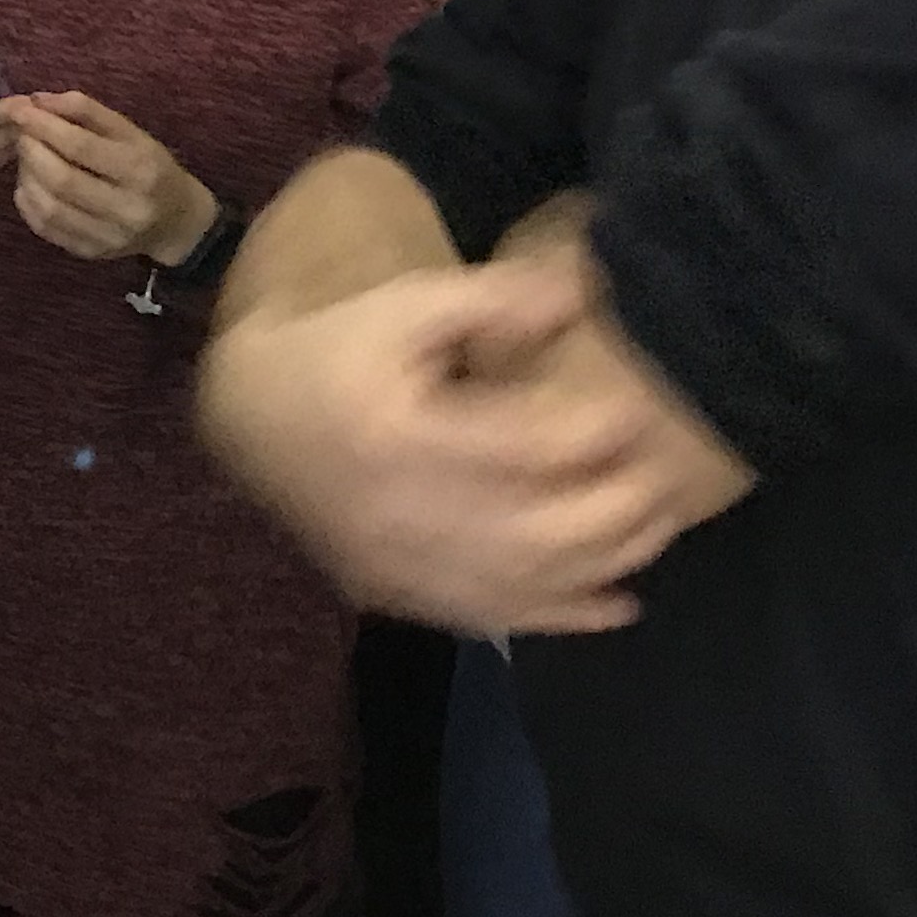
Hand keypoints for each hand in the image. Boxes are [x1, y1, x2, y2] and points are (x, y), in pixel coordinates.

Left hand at [3, 91, 218, 264]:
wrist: (175, 221)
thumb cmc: (150, 167)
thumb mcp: (131, 132)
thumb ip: (87, 111)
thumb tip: (38, 100)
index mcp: (140, 170)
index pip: (82, 147)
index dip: (45, 127)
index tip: (22, 111)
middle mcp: (127, 208)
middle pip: (62, 179)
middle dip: (32, 151)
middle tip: (22, 134)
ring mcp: (108, 237)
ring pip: (49, 208)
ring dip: (26, 176)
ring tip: (25, 157)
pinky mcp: (90, 252)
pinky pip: (46, 228)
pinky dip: (28, 202)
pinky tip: (29, 184)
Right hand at [196, 260, 750, 636]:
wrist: (249, 418)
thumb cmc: (336, 351)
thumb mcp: (400, 305)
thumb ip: (488, 300)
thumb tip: (577, 298)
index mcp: (397, 433)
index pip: (520, 446)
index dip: (591, 435)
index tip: (639, 414)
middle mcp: (398, 513)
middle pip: (534, 530)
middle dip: (614, 510)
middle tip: (667, 479)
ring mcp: (398, 565)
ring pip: (523, 583)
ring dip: (602, 563)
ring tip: (656, 529)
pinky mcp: (399, 595)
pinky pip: (492, 618)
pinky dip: (562, 616)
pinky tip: (617, 603)